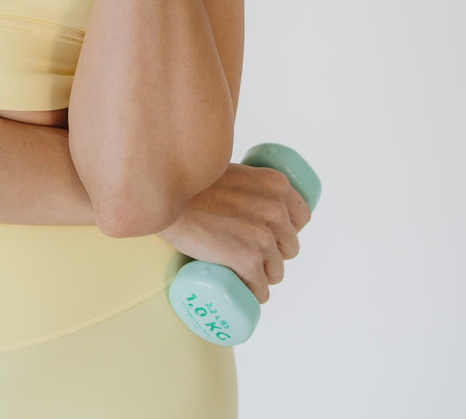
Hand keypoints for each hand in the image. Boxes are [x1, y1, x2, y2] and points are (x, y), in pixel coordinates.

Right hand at [157, 163, 311, 304]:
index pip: (301, 217)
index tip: (269, 234)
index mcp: (276, 185)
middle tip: (248, 253)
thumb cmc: (191, 182)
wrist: (164, 193)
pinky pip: (261, 289)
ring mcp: (262, 236)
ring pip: (276, 271)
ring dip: (262, 276)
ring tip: (242, 273)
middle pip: (290, 247)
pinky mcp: (247, 259)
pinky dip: (254, 294)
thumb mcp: (230, 171)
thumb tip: (243, 201)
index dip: (286, 229)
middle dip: (273, 253)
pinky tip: (244, 292)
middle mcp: (276, 209)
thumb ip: (245, 184)